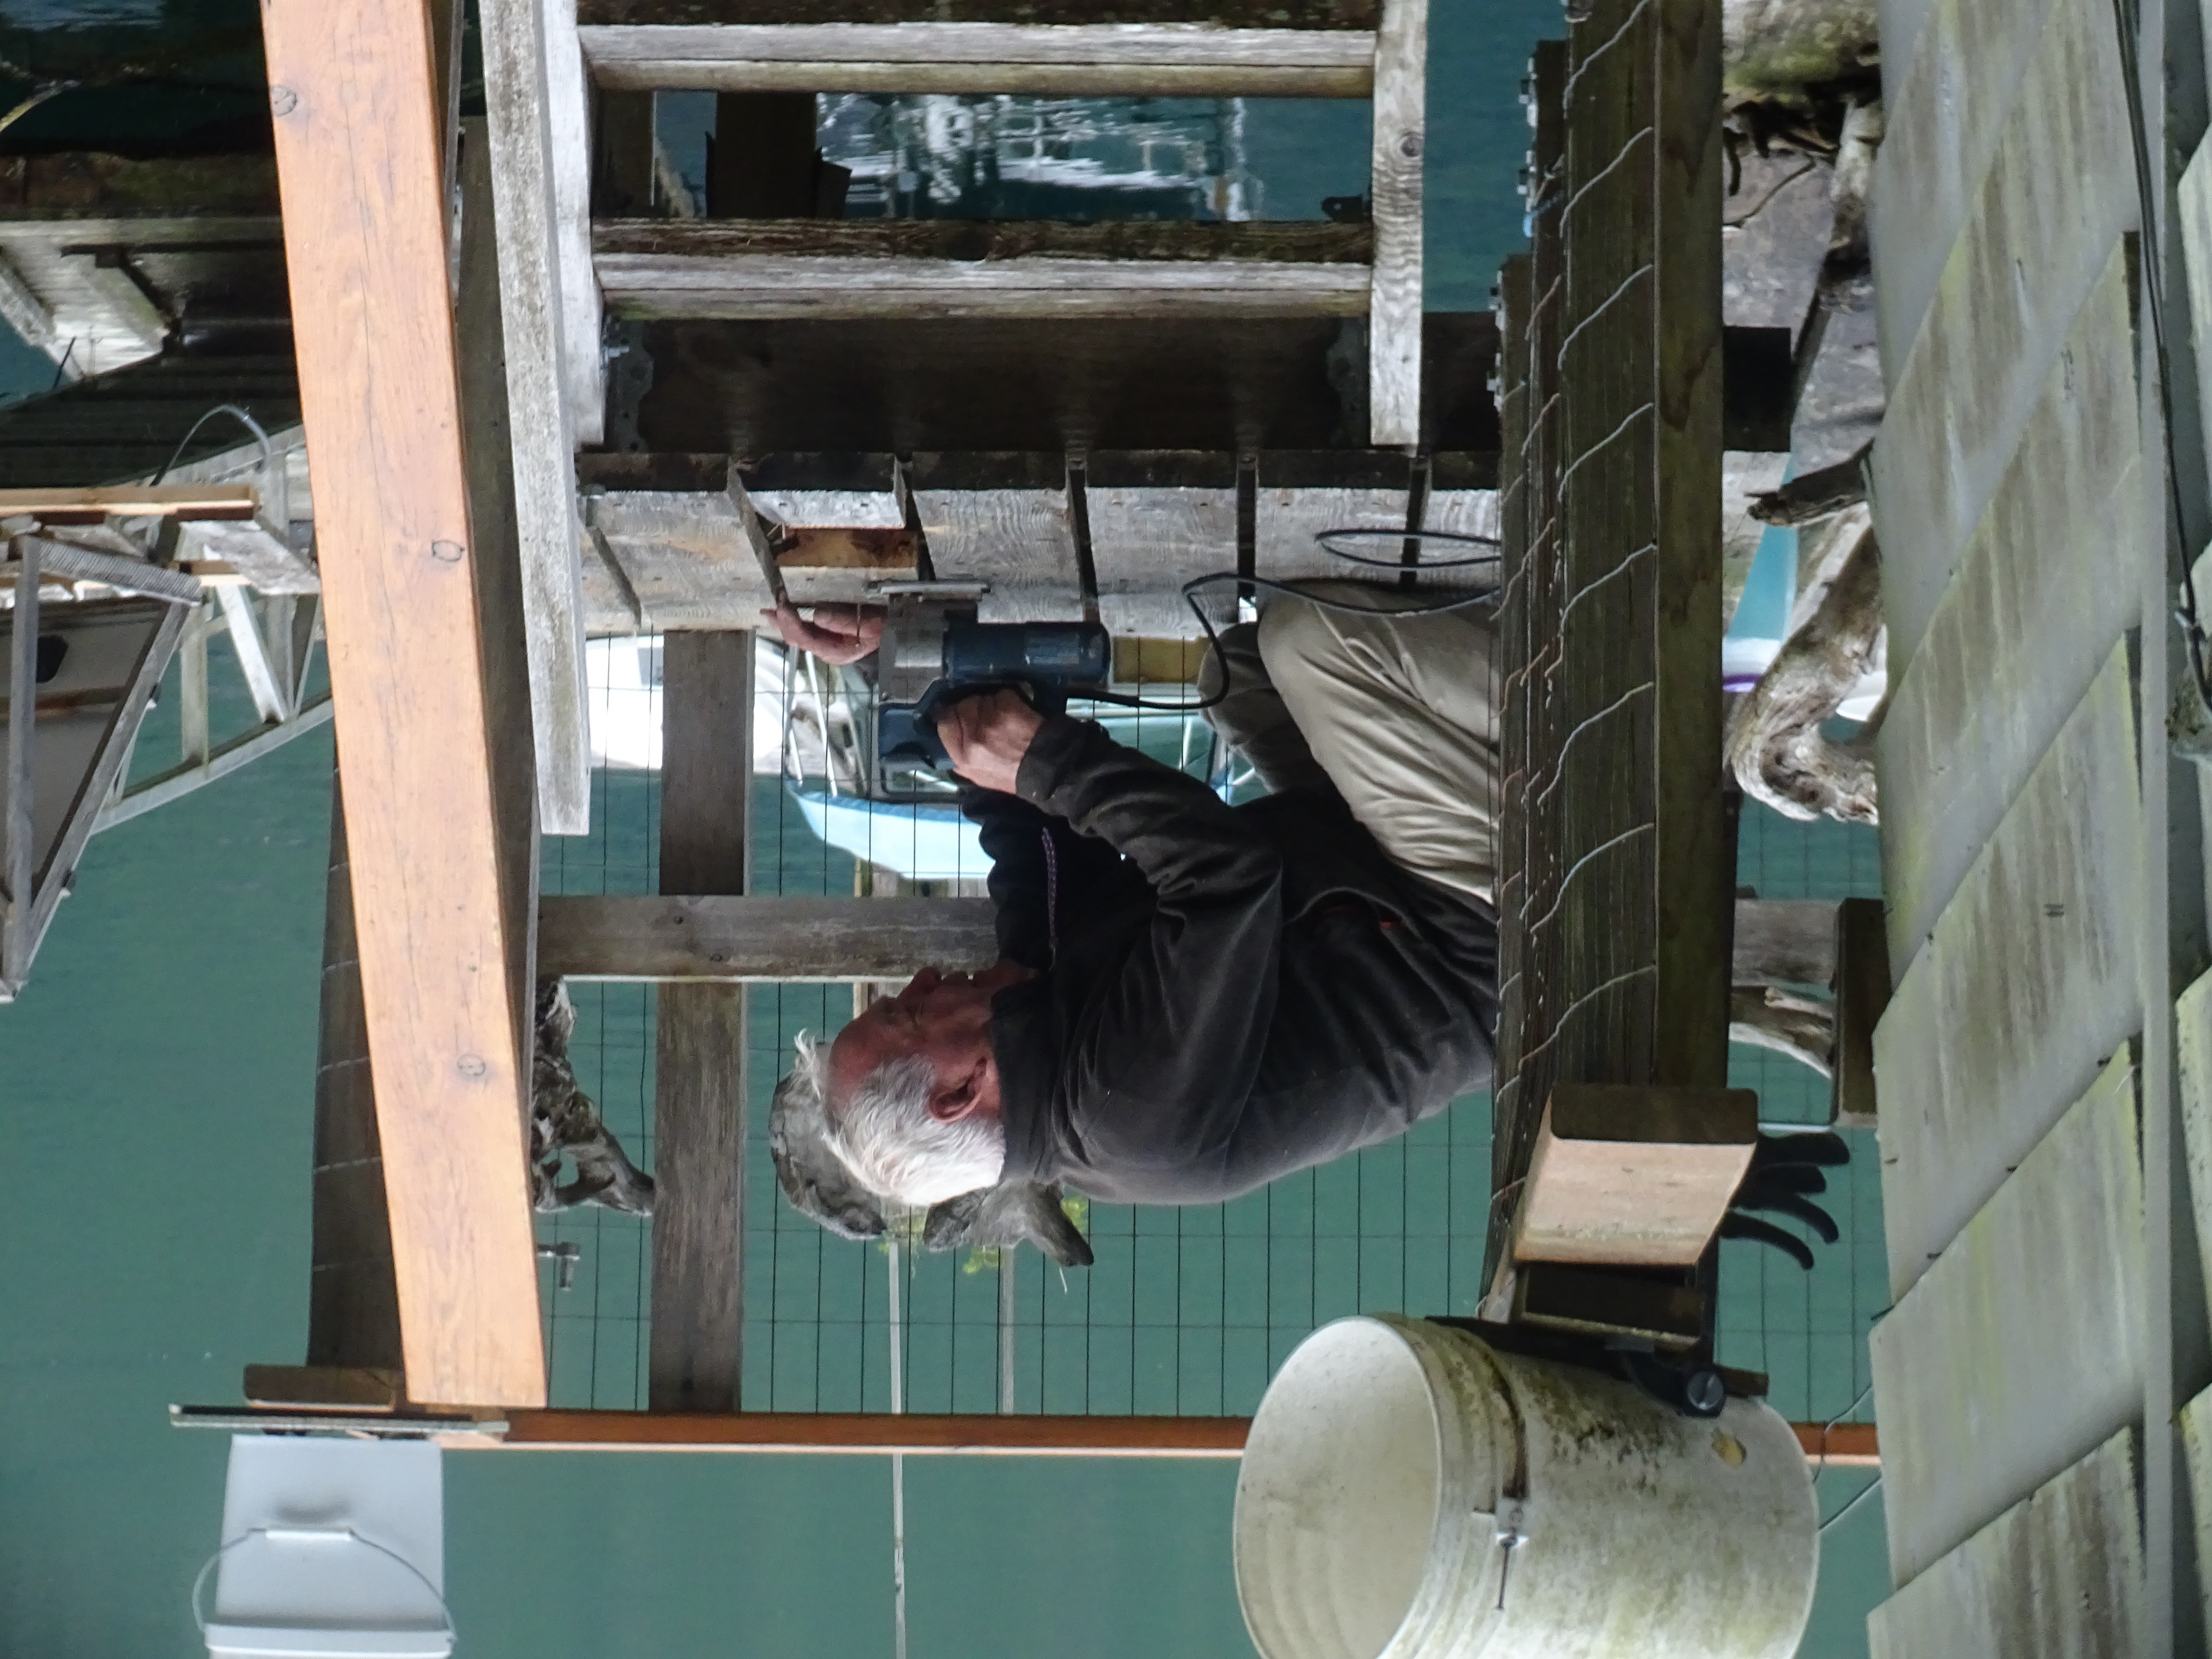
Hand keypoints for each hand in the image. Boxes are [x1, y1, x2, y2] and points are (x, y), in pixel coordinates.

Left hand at [761, 601, 883, 664]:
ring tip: (770, 611)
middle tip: (769, 608)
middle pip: (796, 639)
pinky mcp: (826, 638)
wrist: (892, 637)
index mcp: (834, 651)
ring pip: (797, 636)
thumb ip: (843, 622)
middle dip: (781, 624)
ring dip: (783, 623)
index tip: (782, 607)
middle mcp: (825, 651)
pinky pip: (804, 630)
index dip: (791, 623)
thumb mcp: (868, 626)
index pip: (805, 639)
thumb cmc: (883, 632)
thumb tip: (818, 615)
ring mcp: (824, 645)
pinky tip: (785, 614)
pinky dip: (792, 621)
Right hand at [937, 689, 1044, 793]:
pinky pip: (1001, 695)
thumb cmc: (1012, 775)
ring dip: (991, 704)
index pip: (944, 724)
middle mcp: (972, 737)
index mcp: (962, 756)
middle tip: (984, 716)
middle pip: (961, 706)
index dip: (951, 717)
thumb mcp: (978, 776)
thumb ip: (960, 757)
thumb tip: (951, 740)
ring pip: (982, 698)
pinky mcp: (1007, 707)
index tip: (958, 716)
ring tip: (1002, 717)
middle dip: (971, 707)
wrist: (1044, 769)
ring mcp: (990, 720)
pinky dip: (1008, 700)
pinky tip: (1015, 713)